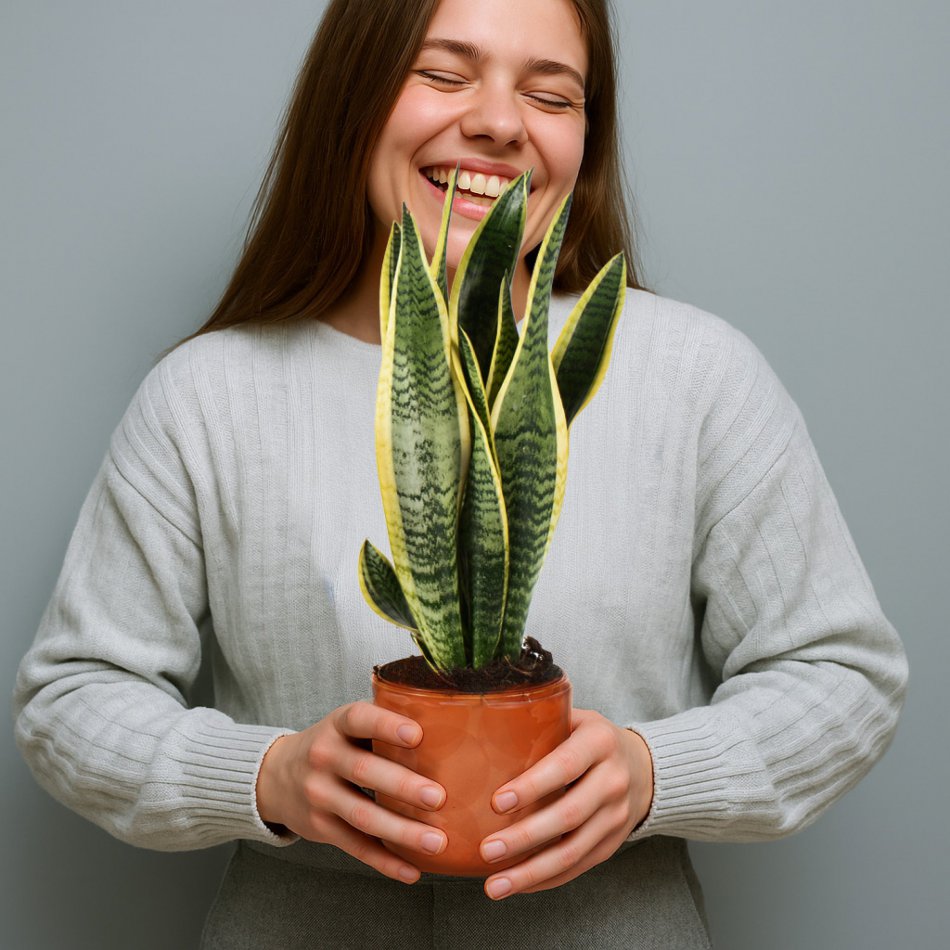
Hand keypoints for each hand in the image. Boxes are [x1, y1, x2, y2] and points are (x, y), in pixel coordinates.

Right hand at [256, 701, 446, 883]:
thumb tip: (447, 727)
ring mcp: (319, 794)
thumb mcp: (347, 725)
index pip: (360, 719)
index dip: (387, 725)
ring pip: (362, 816)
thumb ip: (383, 725)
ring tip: (437, 842)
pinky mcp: (320, 827)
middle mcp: (324, 757)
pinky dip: (385, 862)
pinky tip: (412, 870)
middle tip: (438, 797)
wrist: (276, 776)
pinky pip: (356, 846)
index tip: (417, 735)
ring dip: (401, 831)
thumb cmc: (334, 745)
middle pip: (364, 772)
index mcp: (337, 725)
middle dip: (403, 786)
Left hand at [479, 708, 653, 899]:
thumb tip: (485, 722)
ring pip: (572, 851)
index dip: (531, 786)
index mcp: (599, 742)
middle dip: (524, 837)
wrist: (643, 767)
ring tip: (495, 885)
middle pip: (568, 815)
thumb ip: (541, 721)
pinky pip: (577, 867)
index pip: (564, 766)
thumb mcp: (575, 719)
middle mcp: (613, 780)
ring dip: (531, 872)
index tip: (496, 803)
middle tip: (487, 850)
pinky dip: (545, 879)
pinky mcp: (612, 844)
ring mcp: (616, 816)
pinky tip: (517, 884)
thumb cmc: (590, 740)